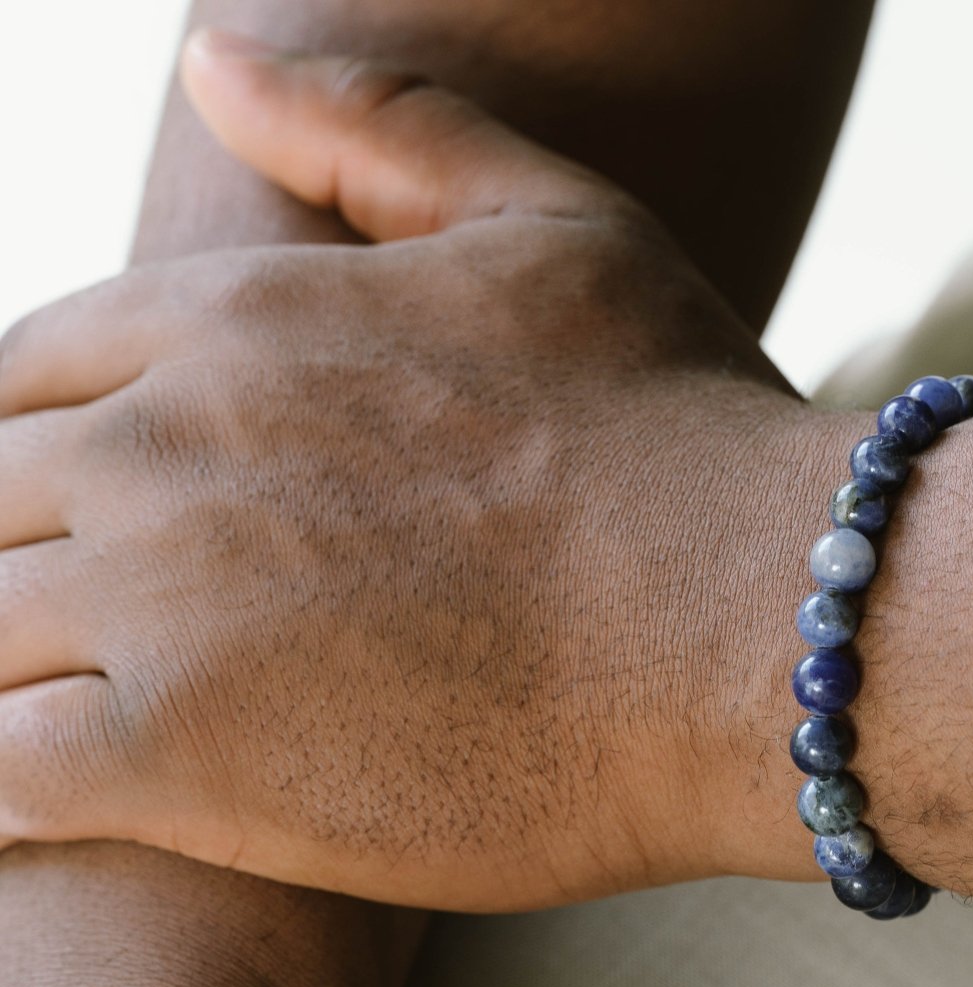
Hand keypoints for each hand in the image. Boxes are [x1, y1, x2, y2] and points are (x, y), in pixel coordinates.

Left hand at [0, 31, 823, 908]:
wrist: (756, 629)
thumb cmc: (682, 432)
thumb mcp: (556, 228)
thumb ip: (378, 130)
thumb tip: (213, 54)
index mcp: (234, 324)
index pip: (29, 368)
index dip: (35, 435)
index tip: (80, 502)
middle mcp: (163, 448)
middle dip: (20, 550)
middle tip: (81, 614)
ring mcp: (160, 608)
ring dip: (7, 660)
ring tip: (64, 693)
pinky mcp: (181, 766)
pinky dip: (2, 781)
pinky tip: (56, 786)